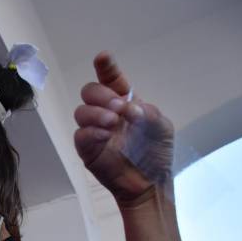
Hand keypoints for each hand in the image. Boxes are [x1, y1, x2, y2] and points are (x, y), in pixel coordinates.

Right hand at [74, 52, 173, 202]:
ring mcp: (95, 130)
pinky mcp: (87, 149)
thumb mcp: (161, 127)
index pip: (111, 80)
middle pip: (90, 91)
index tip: (103, 57)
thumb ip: (147, 112)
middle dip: (101, 95)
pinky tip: (105, 136)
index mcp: (124, 103)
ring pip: (81, 111)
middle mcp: (106, 113)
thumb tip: (128, 107)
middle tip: (118, 109)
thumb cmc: (156, 153)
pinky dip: (91, 132)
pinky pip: (80, 134)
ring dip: (96, 113)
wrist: (149, 182)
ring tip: (112, 124)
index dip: (106, 68)